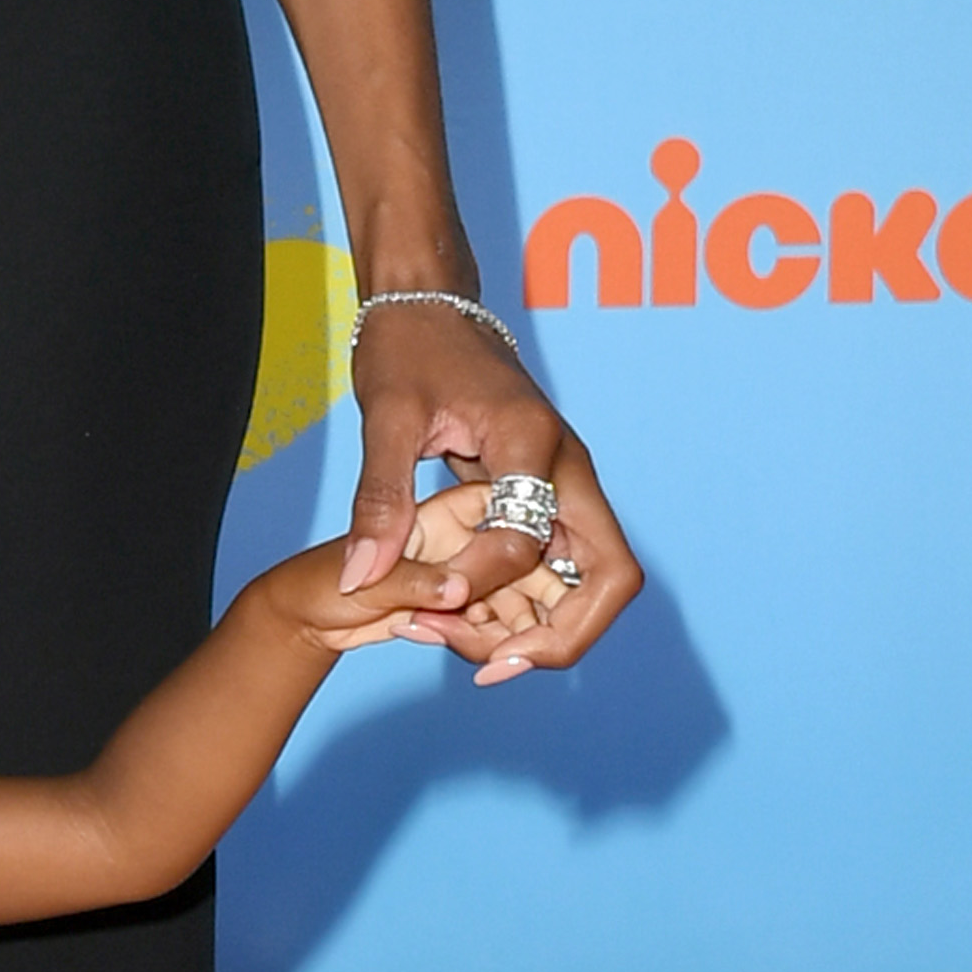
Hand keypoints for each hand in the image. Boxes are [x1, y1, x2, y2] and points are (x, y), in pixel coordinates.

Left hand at [343, 300, 639, 676]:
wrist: (429, 303)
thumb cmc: (410, 347)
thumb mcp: (386, 417)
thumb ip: (380, 498)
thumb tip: (361, 576)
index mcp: (534, 443)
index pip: (533, 540)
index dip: (483, 581)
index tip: (429, 600)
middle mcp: (566, 468)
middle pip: (609, 577)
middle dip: (561, 635)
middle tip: (490, 667)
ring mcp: (562, 484)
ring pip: (588, 580)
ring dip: (544, 625)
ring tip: (468, 651)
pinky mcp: (544, 494)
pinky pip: (555, 566)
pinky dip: (525, 602)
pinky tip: (465, 617)